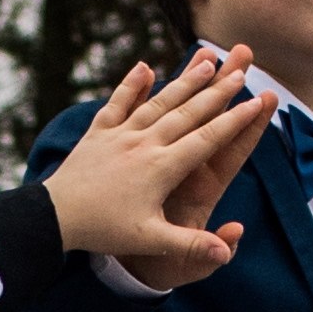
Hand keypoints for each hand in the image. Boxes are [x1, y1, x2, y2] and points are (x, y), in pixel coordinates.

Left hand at [45, 48, 271, 286]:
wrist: (54, 218)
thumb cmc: (103, 231)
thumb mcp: (149, 241)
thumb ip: (189, 244)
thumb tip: (225, 251)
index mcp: (162, 168)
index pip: (208, 139)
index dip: (236, 120)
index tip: (259, 100)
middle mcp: (144, 144)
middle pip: (189, 112)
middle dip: (218, 90)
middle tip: (241, 68)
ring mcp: (120, 135)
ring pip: (159, 102)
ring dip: (184, 80)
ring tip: (207, 60)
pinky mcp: (98, 133)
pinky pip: (118, 103)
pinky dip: (131, 85)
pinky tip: (144, 67)